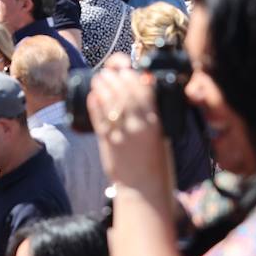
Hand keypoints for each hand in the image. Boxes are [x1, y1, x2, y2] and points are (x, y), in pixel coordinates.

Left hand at [87, 57, 173, 194]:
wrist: (142, 187)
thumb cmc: (155, 162)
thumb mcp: (161, 134)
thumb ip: (151, 115)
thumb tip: (139, 91)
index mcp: (155, 121)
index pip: (142, 88)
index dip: (132, 73)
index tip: (126, 67)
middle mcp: (138, 124)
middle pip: (124, 90)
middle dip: (115, 75)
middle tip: (109, 70)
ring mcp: (122, 131)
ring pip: (110, 100)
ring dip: (102, 84)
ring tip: (99, 78)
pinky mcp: (107, 140)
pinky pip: (98, 116)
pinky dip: (95, 102)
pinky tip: (93, 95)